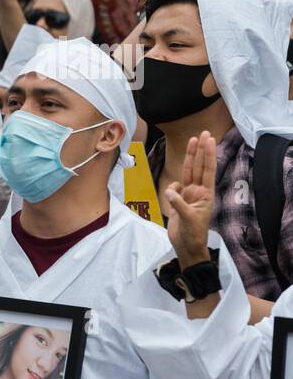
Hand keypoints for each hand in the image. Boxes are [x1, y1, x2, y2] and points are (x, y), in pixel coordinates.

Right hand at [163, 131, 215, 265]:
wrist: (186, 246)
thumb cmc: (193, 234)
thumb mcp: (188, 219)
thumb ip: (179, 203)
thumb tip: (171, 190)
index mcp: (205, 194)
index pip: (207, 170)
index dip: (207, 154)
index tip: (208, 140)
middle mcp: (198, 191)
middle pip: (198, 166)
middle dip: (200, 150)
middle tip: (203, 133)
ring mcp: (188, 195)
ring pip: (187, 172)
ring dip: (189, 157)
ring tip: (192, 141)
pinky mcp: (178, 201)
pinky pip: (173, 188)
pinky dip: (171, 189)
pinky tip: (171, 198)